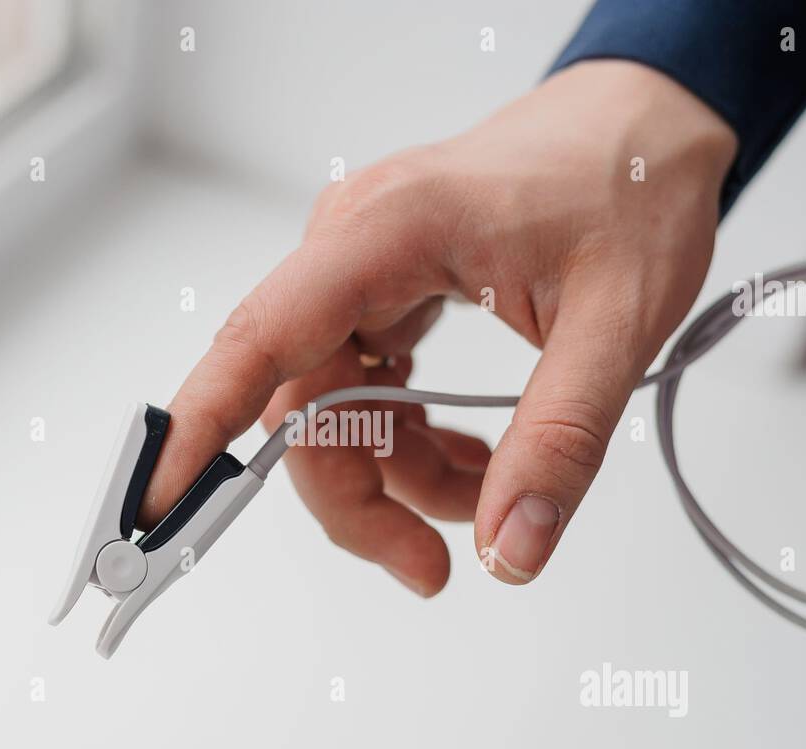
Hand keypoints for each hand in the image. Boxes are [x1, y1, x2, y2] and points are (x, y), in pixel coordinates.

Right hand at [139, 60, 736, 593]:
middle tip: (431, 568)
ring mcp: (366, 272)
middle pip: (303, 405)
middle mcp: (355, 248)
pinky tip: (475, 458)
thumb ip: (558, 444)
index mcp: (388, 232)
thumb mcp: (615, 326)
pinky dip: (414, 441)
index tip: (155, 505)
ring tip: (494, 494)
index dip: (199, 430)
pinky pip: (370, 390)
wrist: (650, 124)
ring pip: (337, 409)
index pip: (263, 340)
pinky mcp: (387, 292)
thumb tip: (512, 550)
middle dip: (360, 499)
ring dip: (402, 475)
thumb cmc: (630, 186)